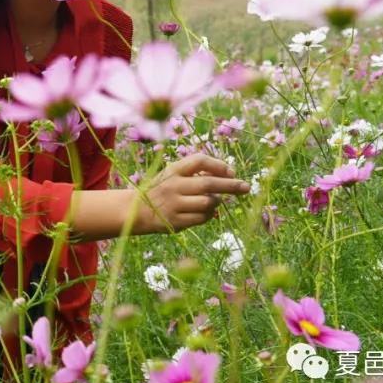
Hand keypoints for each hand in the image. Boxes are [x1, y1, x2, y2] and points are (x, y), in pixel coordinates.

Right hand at [135, 153, 249, 233]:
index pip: (199, 160)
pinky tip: (205, 212)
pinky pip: (202, 218)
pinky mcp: (175, 221)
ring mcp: (174, 205)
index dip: (218, 164)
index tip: (231, 170)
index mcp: (173, 170)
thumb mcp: (172, 174)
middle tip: (245, 187)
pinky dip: (209, 215)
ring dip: (217, 202)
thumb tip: (228, 173)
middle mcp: (173, 186)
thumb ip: (195, 172)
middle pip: (209, 183)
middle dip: (231, 185)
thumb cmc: (161, 189)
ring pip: (208, 203)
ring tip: (214, 201)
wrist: (136, 210)